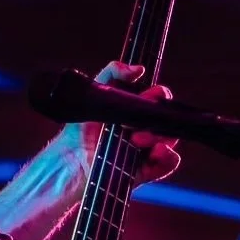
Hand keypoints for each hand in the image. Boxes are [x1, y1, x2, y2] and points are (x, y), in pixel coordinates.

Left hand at [57, 61, 180, 185]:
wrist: (69, 162)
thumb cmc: (79, 130)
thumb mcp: (92, 95)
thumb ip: (111, 74)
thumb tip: (138, 69)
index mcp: (133, 111)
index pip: (158, 99)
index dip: (159, 95)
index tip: (151, 95)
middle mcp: (143, 129)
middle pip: (167, 118)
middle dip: (159, 116)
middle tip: (136, 121)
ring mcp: (146, 150)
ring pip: (170, 138)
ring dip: (160, 136)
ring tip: (136, 138)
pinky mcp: (145, 170)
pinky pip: (169, 162)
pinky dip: (168, 156)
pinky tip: (156, 152)